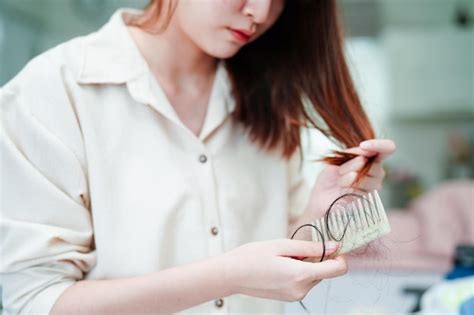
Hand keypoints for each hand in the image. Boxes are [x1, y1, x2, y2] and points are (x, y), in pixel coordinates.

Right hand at [221, 239, 346, 301]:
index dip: (340, 256)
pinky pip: (303, 283)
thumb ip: (311, 247)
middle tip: (293, 250)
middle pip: (324, 272)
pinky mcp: (290, 297)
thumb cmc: (252, 257)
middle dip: (315, 258)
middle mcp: (301, 290)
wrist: (231, 275)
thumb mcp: (282, 245)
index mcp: (301, 275)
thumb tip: (334, 246)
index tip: (331, 246)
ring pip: (314, 277)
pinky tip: (280, 267)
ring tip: (283, 258)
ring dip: (306, 265)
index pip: (337, 269)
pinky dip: (298, 272)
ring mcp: (295, 296)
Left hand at [308, 139, 395, 217]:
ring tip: (340, 182)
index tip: (363, 146)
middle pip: (375, 163)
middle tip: (340, 171)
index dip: (379, 145)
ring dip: (348, 175)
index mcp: (371, 159)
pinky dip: (348, 185)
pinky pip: (362, 187)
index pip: (387, 148)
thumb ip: (353, 153)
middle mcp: (376, 173)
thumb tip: (365, 150)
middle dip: (352, 164)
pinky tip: (342, 189)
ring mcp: (374, 186)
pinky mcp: (368, 199)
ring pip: (368, 175)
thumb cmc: (330, 179)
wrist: (320, 198)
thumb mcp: (337, 160)